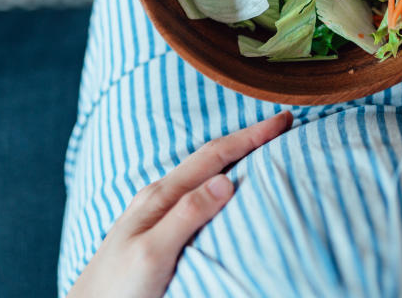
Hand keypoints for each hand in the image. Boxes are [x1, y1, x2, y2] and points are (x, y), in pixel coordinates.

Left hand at [68, 110, 292, 297]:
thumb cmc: (117, 287)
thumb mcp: (153, 253)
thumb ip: (187, 216)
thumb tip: (226, 180)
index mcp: (161, 196)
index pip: (215, 155)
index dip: (251, 136)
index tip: (283, 119)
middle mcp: (159, 196)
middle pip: (210, 157)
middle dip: (247, 139)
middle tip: (280, 126)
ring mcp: (156, 211)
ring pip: (203, 173)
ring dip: (234, 157)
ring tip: (260, 149)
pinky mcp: (157, 228)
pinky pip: (196, 192)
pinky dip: (219, 179)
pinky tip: (225, 186)